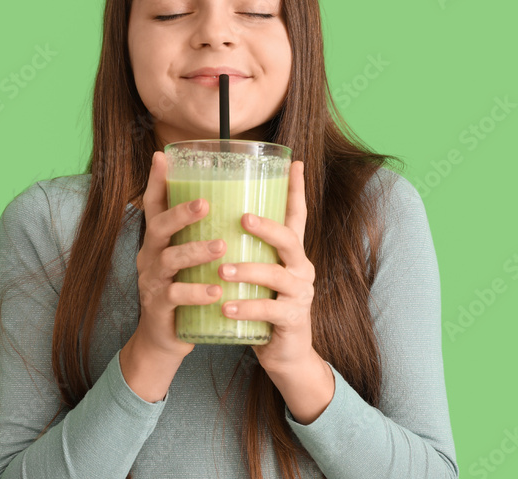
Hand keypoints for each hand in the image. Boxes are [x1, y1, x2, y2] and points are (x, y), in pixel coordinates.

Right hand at [132, 150, 225, 359]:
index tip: (162, 157)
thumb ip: (200, 234)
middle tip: (205, 203)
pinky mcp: (159, 307)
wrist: (164, 340)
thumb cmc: (184, 291)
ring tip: (221, 247)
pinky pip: (176, 296)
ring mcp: (152, 281)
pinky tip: (216, 291)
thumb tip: (233, 203)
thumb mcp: (187, 260)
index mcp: (158, 241)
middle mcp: (151, 256)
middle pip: (158, 227)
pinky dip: (196, 292)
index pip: (153, 205)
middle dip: (180, 213)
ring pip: (169, 260)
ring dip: (195, 251)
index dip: (155, 182)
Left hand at [217, 160, 312, 373]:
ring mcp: (299, 294)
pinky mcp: (292, 319)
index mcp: (291, 252)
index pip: (297, 215)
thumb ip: (245, 247)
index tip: (293, 163)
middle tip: (241, 218)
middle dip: (266, 227)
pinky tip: (225, 307)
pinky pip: (269, 311)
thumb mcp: (257, 272)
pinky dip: (246, 308)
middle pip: (289, 239)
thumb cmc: (263, 305)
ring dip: (248, 270)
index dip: (296, 189)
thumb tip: (216, 215)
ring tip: (221, 270)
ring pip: (277, 275)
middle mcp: (301, 267)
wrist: (283, 354)